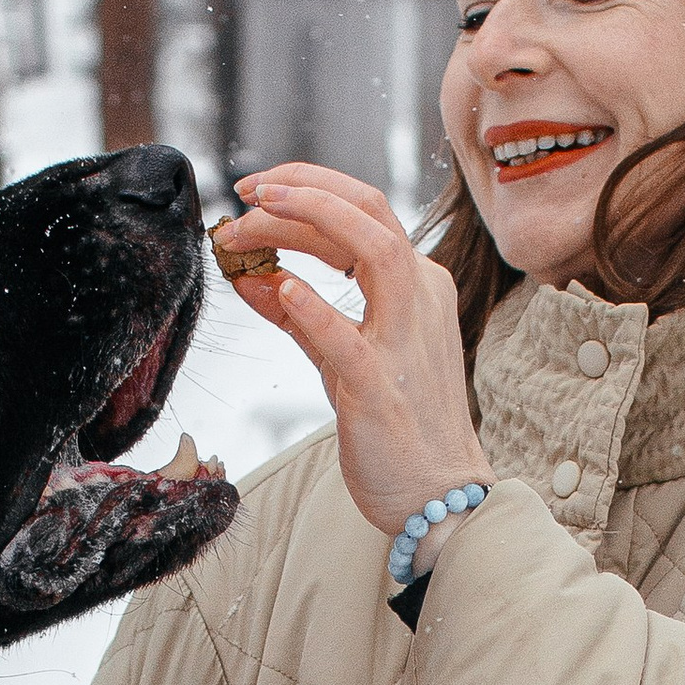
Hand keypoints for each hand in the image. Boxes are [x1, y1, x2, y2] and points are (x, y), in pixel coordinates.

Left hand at [216, 164, 490, 569]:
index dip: (307, 189)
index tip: (257, 189)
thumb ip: (299, 316)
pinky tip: (275, 287)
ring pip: (373, 248)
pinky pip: (348, 335)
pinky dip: (311, 305)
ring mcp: (407, 340)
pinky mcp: (383, 386)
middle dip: (303, 189)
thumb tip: (248, 277)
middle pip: (367, 212)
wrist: (437, 496)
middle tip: (246, 191)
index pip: (363, 212)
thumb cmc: (396, 427)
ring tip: (252, 218)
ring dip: (309, 219)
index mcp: (416, 286)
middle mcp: (420, 299)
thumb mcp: (340, 359)